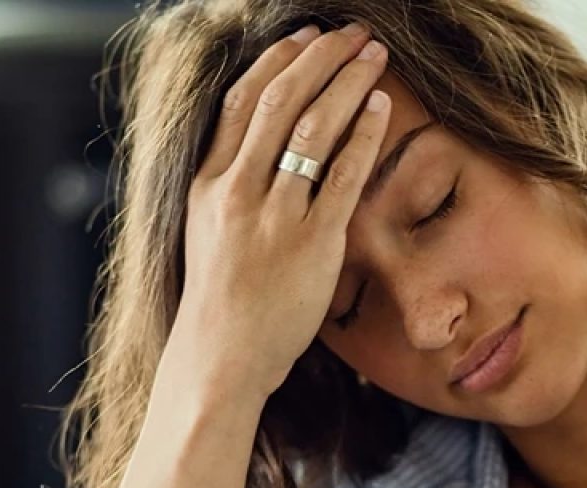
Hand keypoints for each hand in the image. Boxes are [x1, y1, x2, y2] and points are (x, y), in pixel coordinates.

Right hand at [163, 23, 391, 406]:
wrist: (222, 356)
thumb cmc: (221, 298)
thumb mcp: (206, 228)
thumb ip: (228, 183)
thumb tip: (257, 144)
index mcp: (207, 181)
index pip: (242, 99)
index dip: (278, 60)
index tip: (306, 36)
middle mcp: (237, 190)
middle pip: (282, 100)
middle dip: (322, 57)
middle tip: (353, 32)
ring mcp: (275, 215)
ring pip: (313, 128)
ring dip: (348, 82)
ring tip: (375, 55)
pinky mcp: (312, 242)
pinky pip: (343, 175)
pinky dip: (363, 134)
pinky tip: (381, 107)